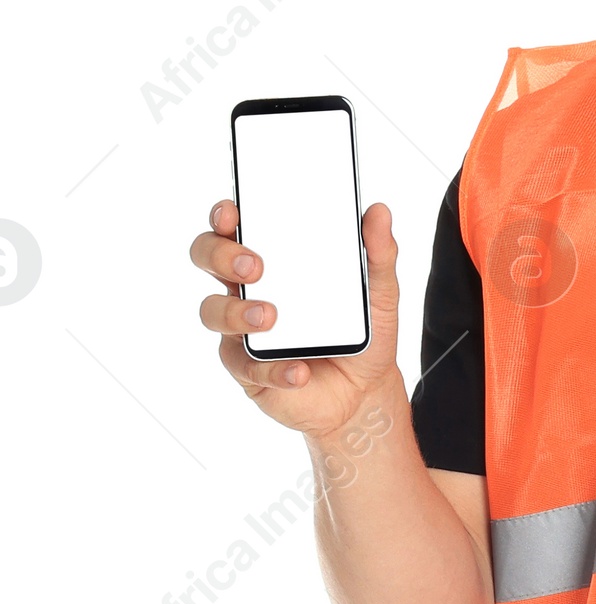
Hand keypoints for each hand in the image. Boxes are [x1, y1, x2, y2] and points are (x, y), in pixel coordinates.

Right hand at [191, 198, 402, 440]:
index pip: (235, 227)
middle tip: (254, 266)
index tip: (233, 212)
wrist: (364, 392)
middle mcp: (249, 289)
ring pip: (213, 311)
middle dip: (221, 255)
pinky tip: (298, 371)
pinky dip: (274, 368)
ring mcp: (243, 330)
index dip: (224, 215)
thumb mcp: (379, 293)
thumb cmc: (361, 333)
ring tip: (270, 317)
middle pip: (208, 258)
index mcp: (273, 260)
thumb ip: (379, 254)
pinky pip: (247, 366)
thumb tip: (379, 212)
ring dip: (236, 312)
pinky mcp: (249, 369)